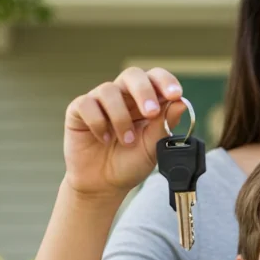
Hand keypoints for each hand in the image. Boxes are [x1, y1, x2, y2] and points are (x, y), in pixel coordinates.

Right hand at [63, 67, 189, 200]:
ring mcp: (100, 101)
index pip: (155, 78)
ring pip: (108, 90)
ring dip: (121, 117)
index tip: (175, 94)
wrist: (104, 185)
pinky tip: (104, 139)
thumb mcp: (153, 147)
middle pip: (132, 75)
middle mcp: (122, 96)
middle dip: (144, 91)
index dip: (165, 81)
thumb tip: (181, 103)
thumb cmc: (130, 163)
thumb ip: (164, 125)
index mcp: (144, 101)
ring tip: (127, 141)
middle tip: (151, 113)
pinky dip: (98, 123)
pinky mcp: (78, 111)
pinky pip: (86, 104)